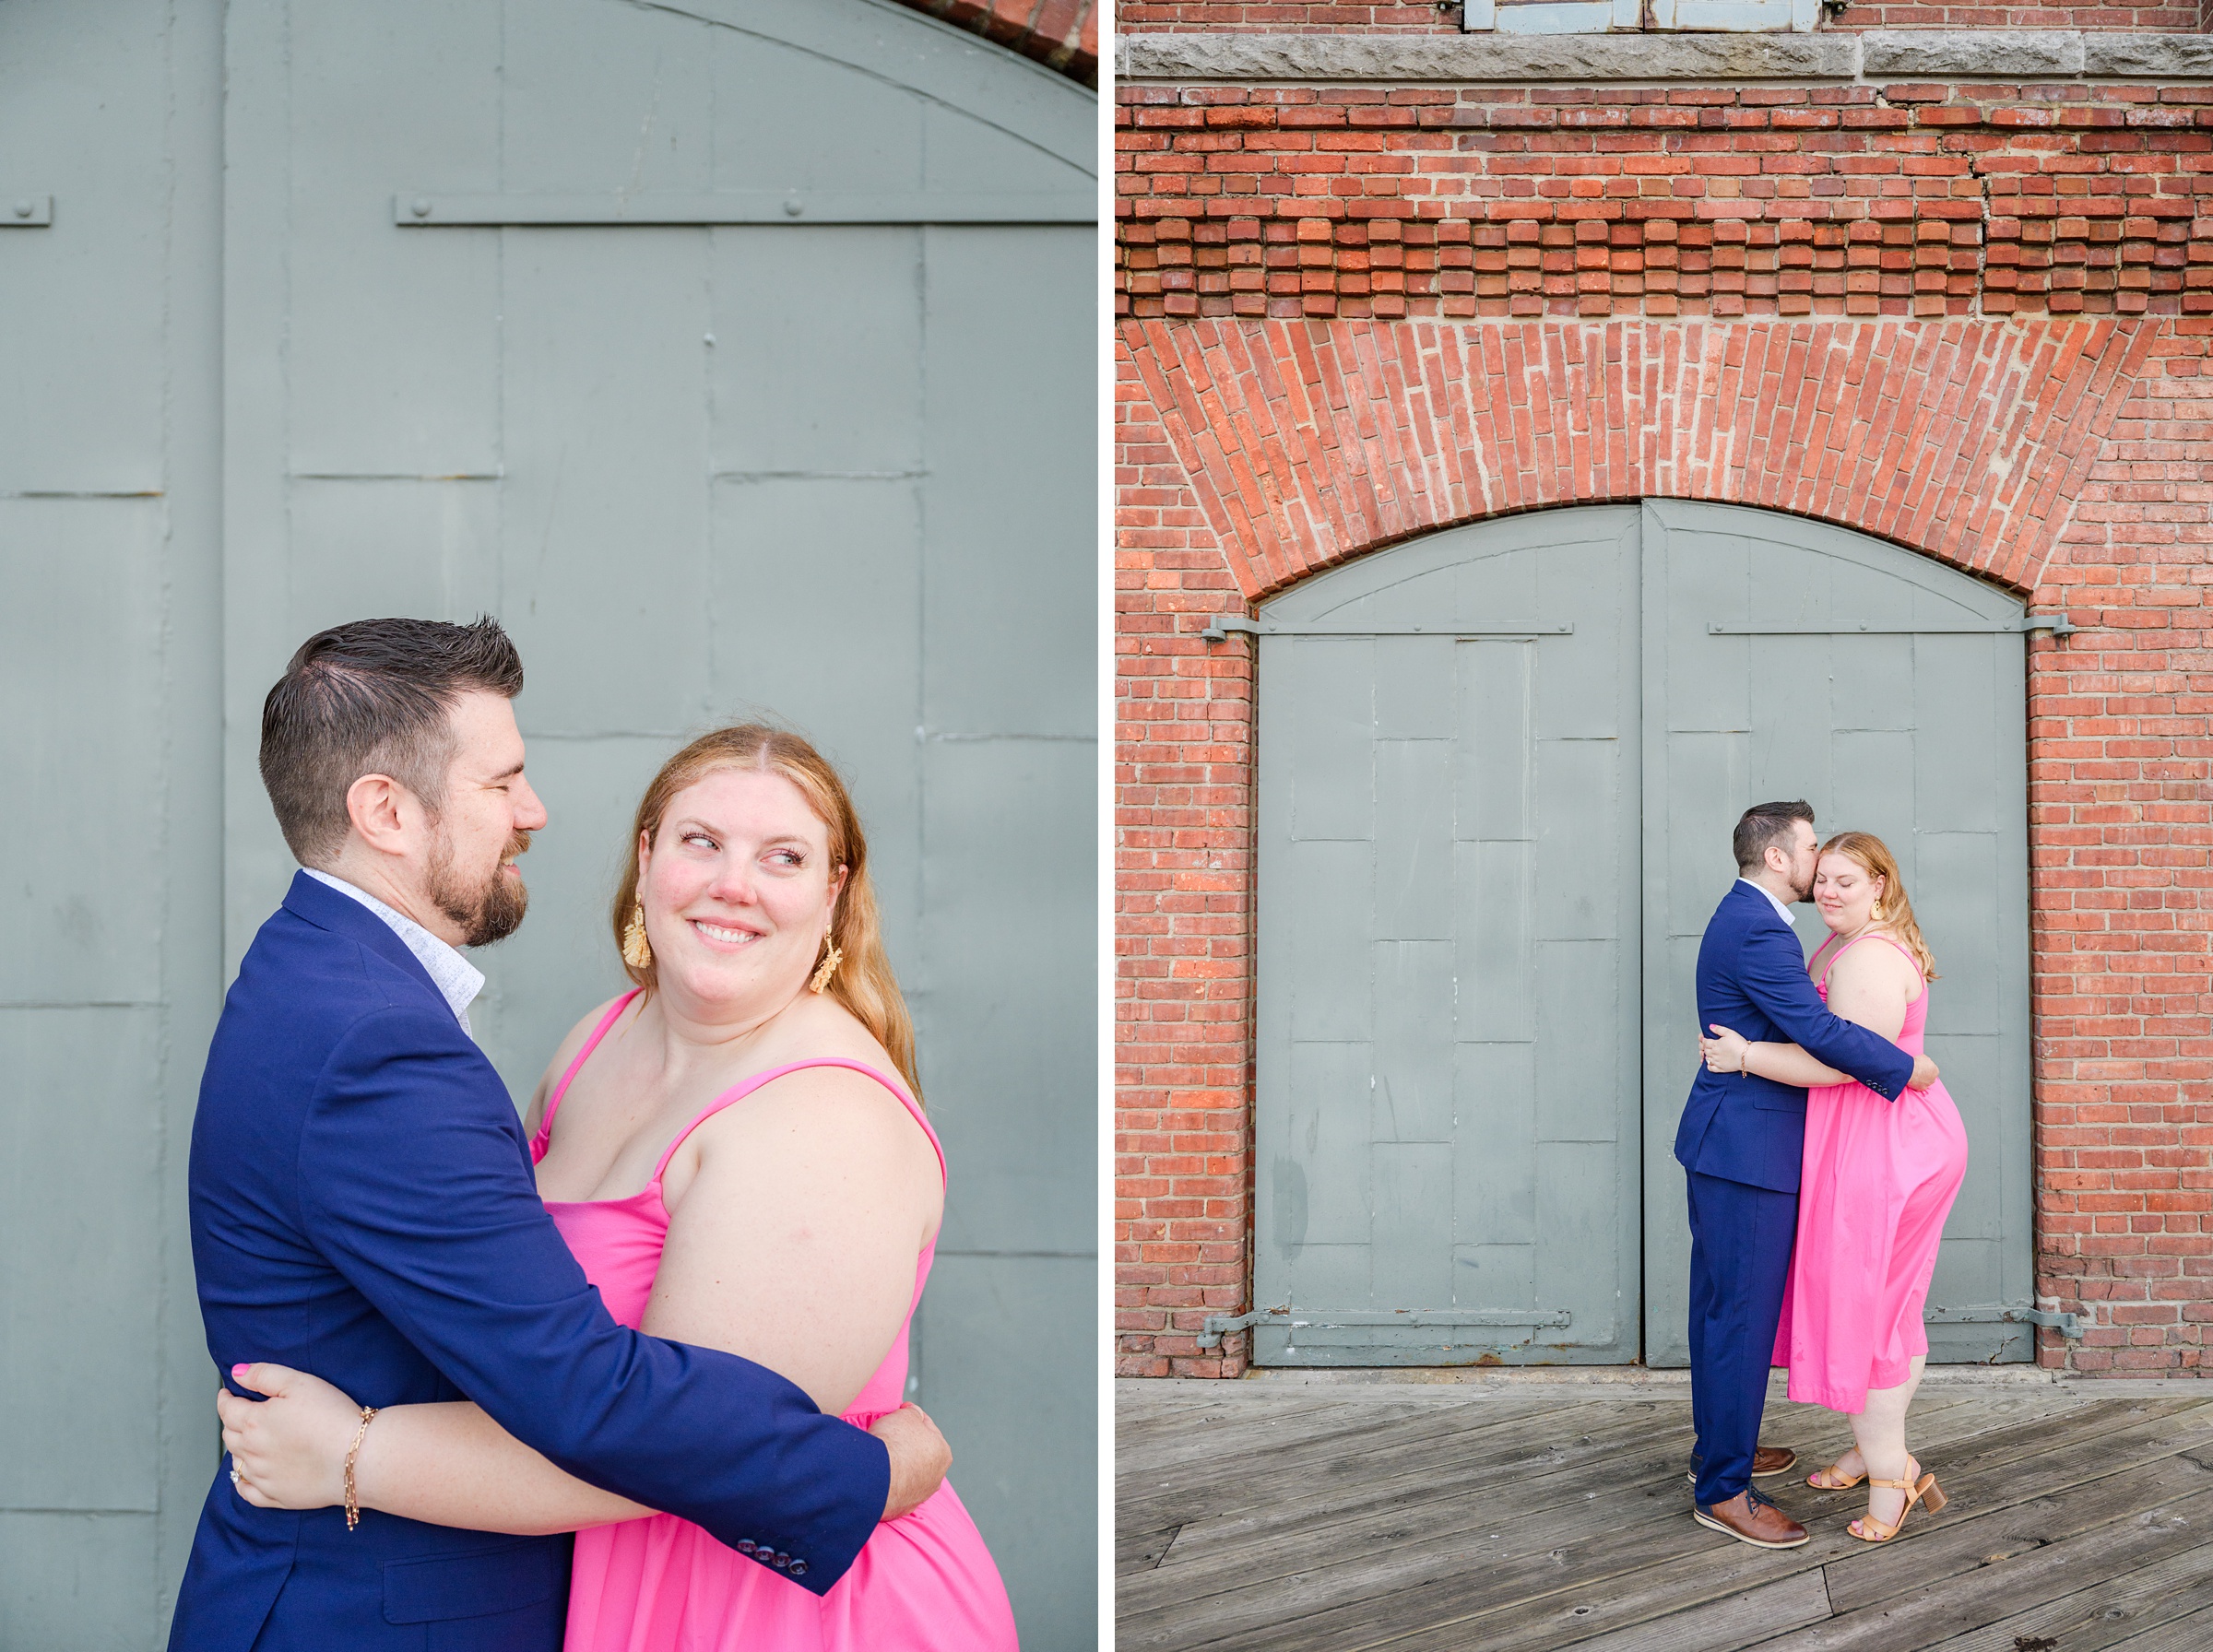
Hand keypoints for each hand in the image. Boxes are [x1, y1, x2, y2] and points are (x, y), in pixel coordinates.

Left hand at [217, 1363, 360, 1510]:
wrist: (356, 1457)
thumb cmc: (332, 1416)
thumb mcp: (300, 1383)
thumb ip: (264, 1374)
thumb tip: (236, 1372)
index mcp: (254, 1422)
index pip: (227, 1408)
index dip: (226, 1397)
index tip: (229, 1392)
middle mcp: (251, 1451)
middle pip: (229, 1435)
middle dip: (232, 1421)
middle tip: (243, 1412)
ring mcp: (261, 1477)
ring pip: (236, 1461)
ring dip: (239, 1448)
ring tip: (251, 1438)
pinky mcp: (275, 1496)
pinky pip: (246, 1491)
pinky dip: (242, 1481)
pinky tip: (250, 1474)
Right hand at [870, 1402, 950, 1519]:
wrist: (874, 1476)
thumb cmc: (893, 1445)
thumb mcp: (906, 1415)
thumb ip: (914, 1413)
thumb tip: (914, 1413)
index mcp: (942, 1452)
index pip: (927, 1429)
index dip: (911, 1419)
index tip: (899, 1415)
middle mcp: (936, 1476)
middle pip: (919, 1453)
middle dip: (906, 1444)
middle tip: (890, 1437)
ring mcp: (920, 1494)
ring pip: (908, 1474)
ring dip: (898, 1466)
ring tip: (883, 1457)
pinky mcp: (902, 1507)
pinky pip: (895, 1489)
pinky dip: (889, 1482)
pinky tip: (879, 1474)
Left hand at [1701, 1024, 1749, 1073]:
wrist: (1747, 1056)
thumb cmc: (1739, 1044)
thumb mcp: (1729, 1032)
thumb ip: (1719, 1029)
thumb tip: (1710, 1027)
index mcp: (1715, 1044)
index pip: (1705, 1042)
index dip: (1704, 1040)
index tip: (1705, 1039)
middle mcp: (1714, 1053)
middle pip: (1705, 1050)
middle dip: (1704, 1048)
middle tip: (1706, 1046)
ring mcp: (1717, 1062)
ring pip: (1707, 1059)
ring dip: (1706, 1056)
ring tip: (1709, 1054)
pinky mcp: (1721, 1068)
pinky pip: (1711, 1068)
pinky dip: (1709, 1066)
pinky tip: (1710, 1063)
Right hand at [1908, 1054, 1938, 1090]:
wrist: (1911, 1070)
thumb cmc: (1917, 1064)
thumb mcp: (1924, 1057)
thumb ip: (1927, 1061)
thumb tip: (1926, 1061)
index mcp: (1935, 1071)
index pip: (1933, 1070)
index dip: (1927, 1068)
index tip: (1923, 1068)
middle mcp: (1933, 1078)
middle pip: (1930, 1077)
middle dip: (1925, 1075)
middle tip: (1919, 1072)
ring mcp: (1928, 1084)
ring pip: (1925, 1082)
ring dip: (1921, 1080)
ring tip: (1915, 1076)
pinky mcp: (1921, 1088)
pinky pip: (1919, 1086)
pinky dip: (1917, 1084)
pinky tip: (1913, 1080)